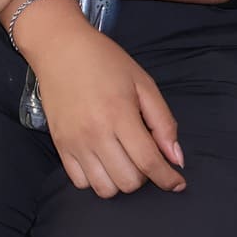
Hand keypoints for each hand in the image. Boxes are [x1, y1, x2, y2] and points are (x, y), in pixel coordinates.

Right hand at [21, 4, 186, 197]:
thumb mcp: (143, 83)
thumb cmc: (104, 61)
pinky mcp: (59, 145)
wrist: (58, 47)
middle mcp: (95, 133)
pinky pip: (81, 183)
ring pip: (105, 189)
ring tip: (123, 160)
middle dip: (145, 177)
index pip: (149, 163)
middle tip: (145, 156)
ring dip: (121, 181)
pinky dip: (97, 180)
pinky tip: (103, 161)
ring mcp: (74, 142)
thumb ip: (163, 122)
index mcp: (120, 114)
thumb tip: (176, 159)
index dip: (168, 179)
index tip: (177, 182)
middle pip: (128, 181)